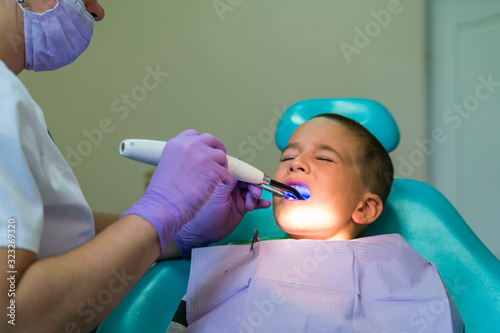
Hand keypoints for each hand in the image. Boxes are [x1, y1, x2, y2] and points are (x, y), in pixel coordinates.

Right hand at [121, 130, 231, 252]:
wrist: (163, 206)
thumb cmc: (163, 194)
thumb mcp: (167, 166)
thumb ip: (181, 158)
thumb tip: (193, 161)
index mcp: (176, 144)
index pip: (194, 135)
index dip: (202, 142)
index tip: (206, 149)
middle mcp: (189, 145)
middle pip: (210, 140)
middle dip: (217, 148)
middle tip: (219, 160)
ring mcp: (203, 156)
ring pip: (220, 155)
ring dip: (221, 165)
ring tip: (218, 176)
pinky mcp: (214, 169)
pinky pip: (226, 172)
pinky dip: (225, 178)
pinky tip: (221, 184)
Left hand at [174, 178, 270, 257]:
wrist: (205, 232)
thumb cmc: (206, 213)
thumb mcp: (219, 194)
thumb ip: (230, 180)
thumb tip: (238, 163)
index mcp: (224, 181)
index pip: (239, 172)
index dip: (248, 173)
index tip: (256, 177)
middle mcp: (231, 188)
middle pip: (248, 182)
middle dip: (254, 187)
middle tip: (255, 194)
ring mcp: (237, 197)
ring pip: (252, 192)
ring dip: (256, 197)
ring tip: (252, 205)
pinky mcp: (242, 207)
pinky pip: (254, 203)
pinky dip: (261, 203)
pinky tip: (265, 204)